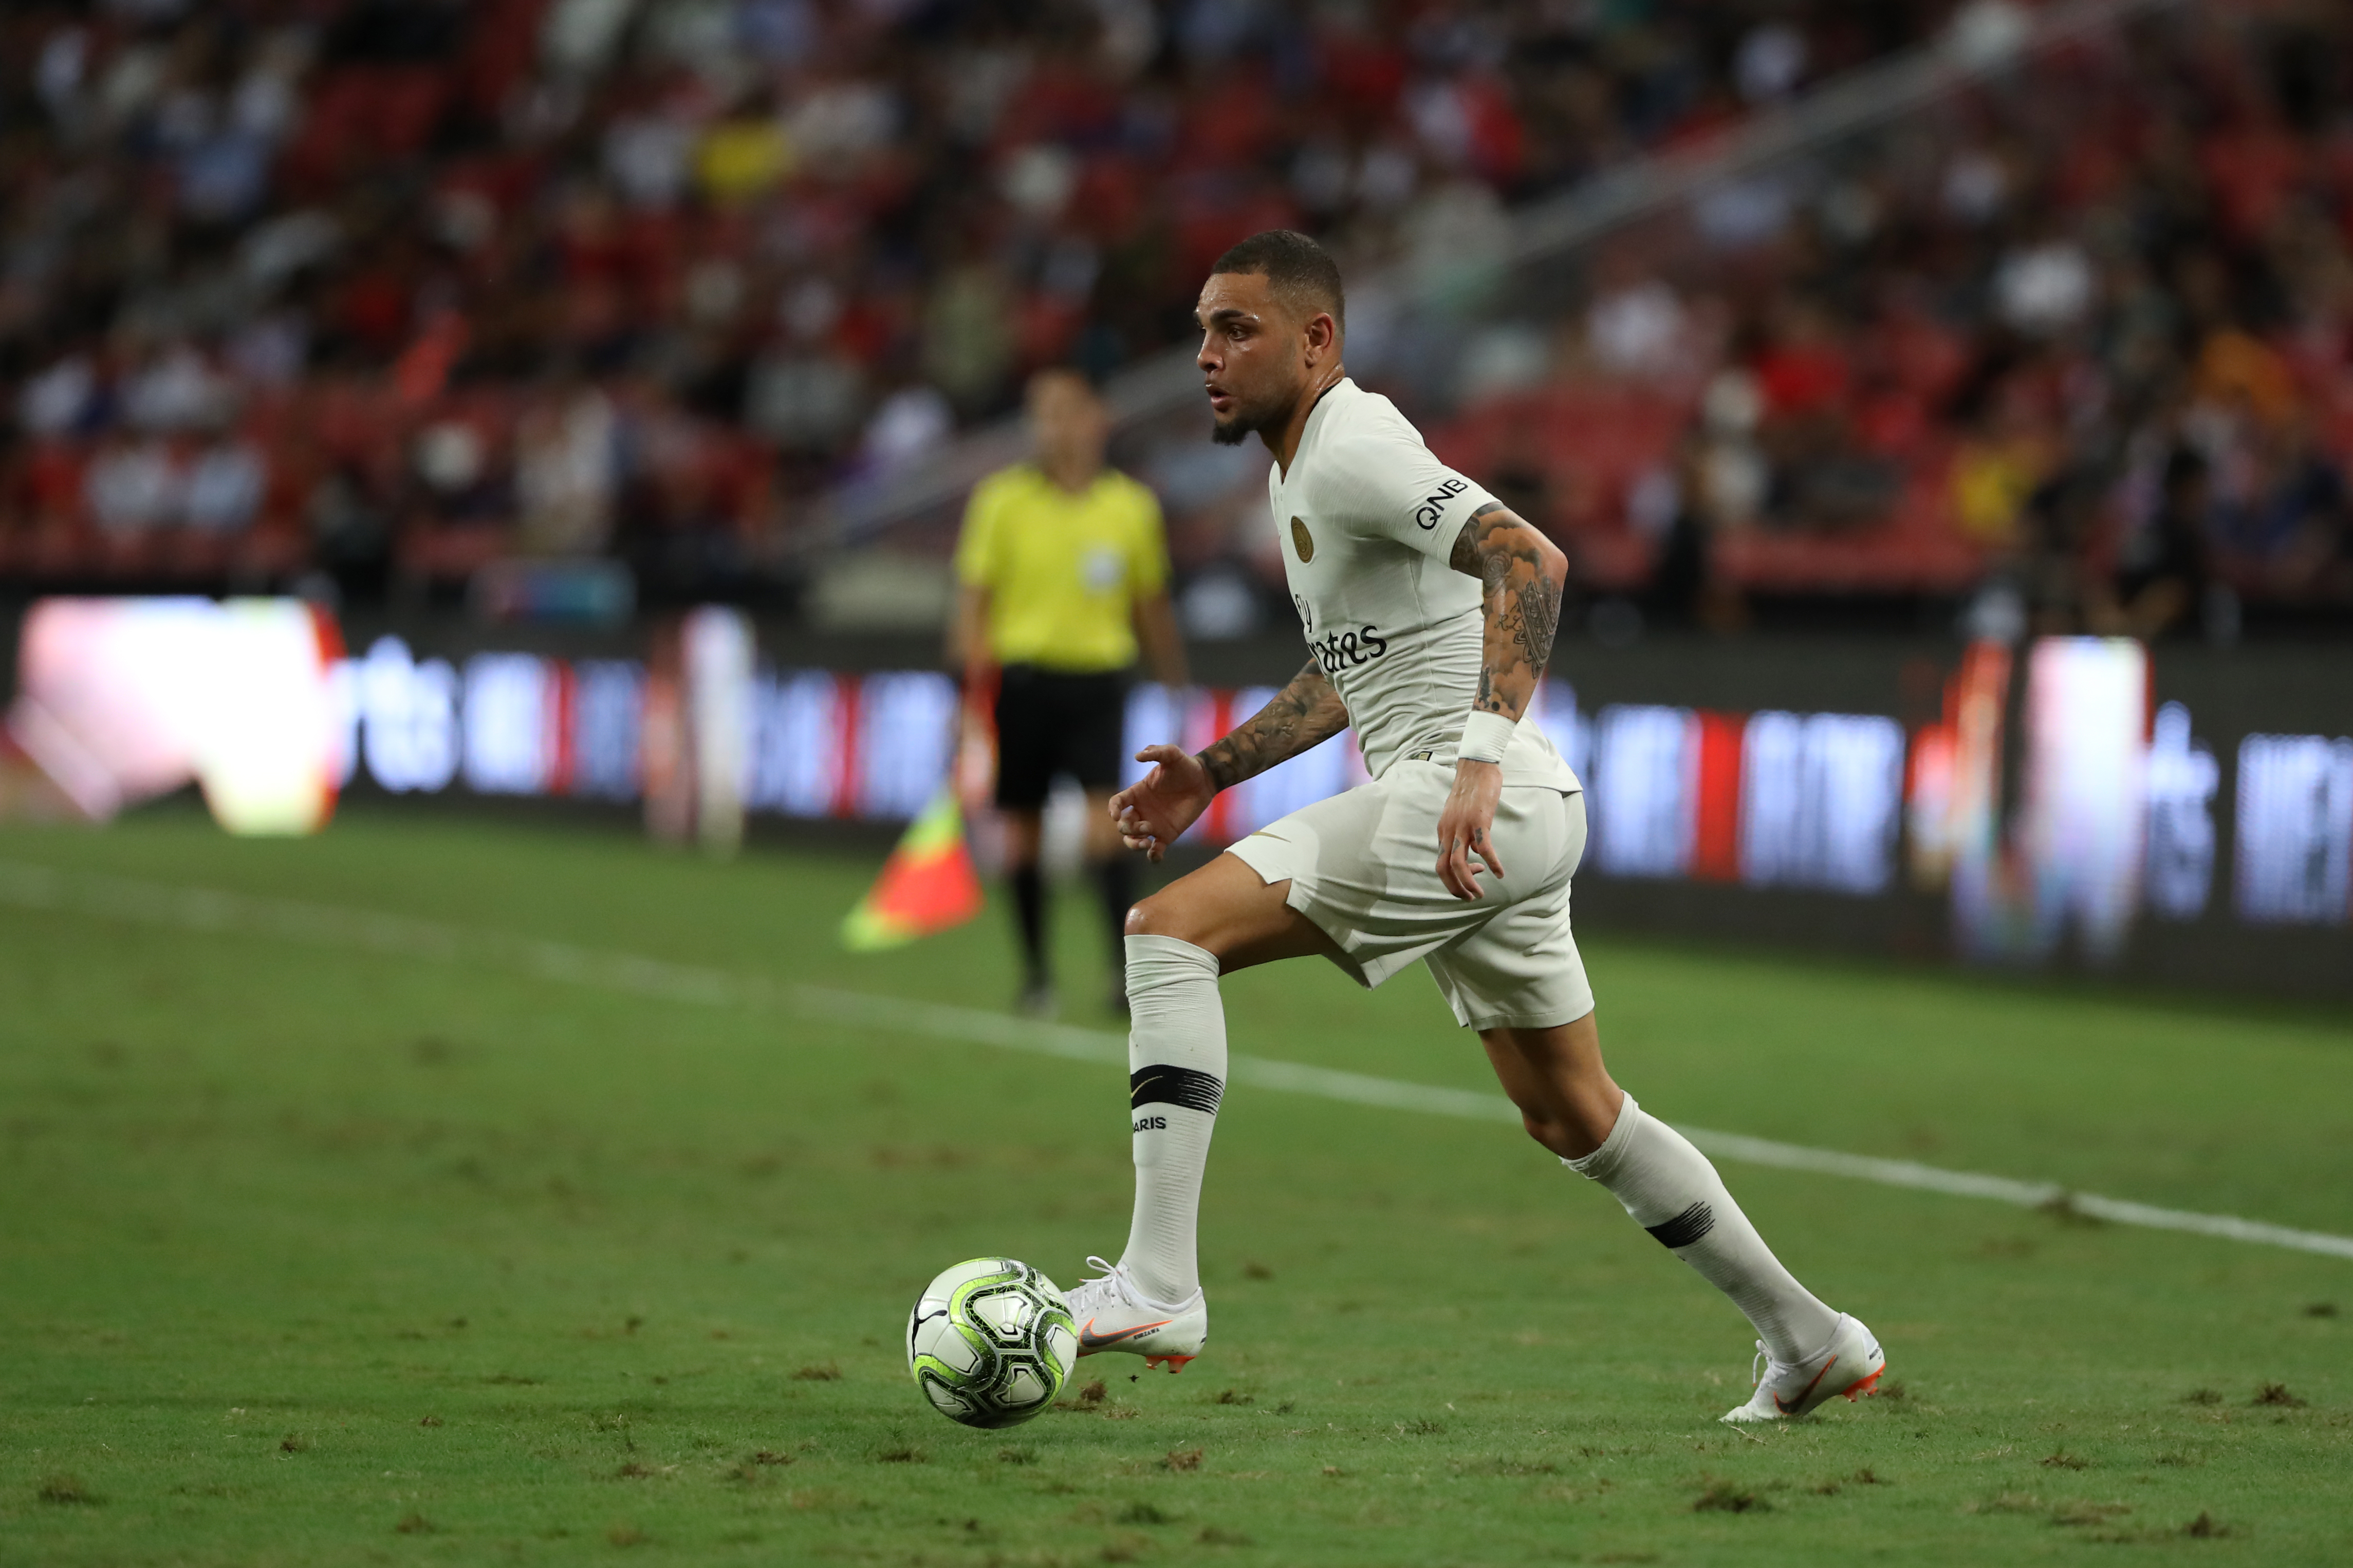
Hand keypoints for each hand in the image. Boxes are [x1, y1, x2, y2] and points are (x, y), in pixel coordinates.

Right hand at [1110, 745, 1214, 862]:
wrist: (1205, 781)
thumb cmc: (1186, 766)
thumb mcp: (1172, 754)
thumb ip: (1156, 751)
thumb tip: (1137, 756)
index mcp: (1138, 793)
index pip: (1117, 803)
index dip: (1112, 809)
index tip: (1115, 815)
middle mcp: (1142, 810)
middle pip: (1123, 826)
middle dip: (1128, 829)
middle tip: (1146, 827)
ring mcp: (1153, 824)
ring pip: (1133, 840)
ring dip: (1134, 844)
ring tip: (1146, 843)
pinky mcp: (1167, 835)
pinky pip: (1155, 851)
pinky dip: (1152, 857)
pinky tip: (1155, 856)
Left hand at [1435, 760, 1505, 899]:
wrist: (1476, 767)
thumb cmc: (1471, 791)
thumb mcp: (1460, 815)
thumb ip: (1462, 833)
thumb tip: (1474, 852)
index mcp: (1443, 831)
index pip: (1440, 863)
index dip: (1452, 879)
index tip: (1472, 878)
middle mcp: (1449, 831)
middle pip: (1443, 868)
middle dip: (1455, 888)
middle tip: (1470, 898)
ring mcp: (1462, 826)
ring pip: (1458, 863)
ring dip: (1468, 882)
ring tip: (1480, 894)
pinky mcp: (1478, 820)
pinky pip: (1484, 849)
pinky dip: (1492, 864)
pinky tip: (1500, 873)